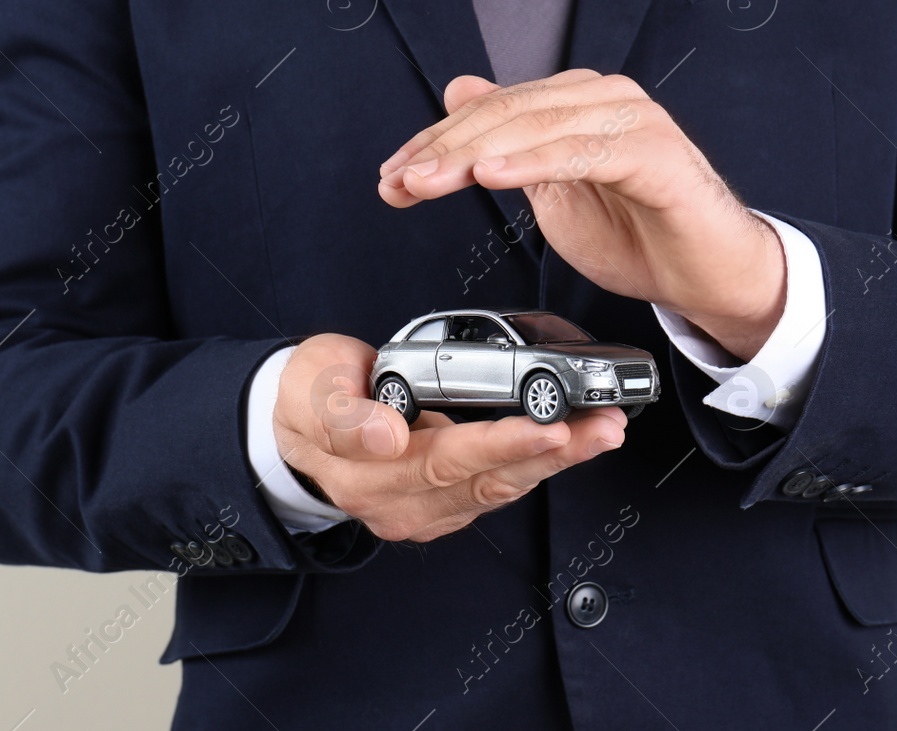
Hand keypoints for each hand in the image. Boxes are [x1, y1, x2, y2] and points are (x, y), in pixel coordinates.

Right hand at [273, 334, 625, 541]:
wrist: (293, 427)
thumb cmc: (308, 394)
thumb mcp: (311, 384)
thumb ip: (343, 410)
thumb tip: (385, 433)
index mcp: (368, 471)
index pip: (447, 459)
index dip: (502, 443)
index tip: (548, 425)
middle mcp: (400, 503)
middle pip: (488, 480)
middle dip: (554, 451)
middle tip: (603, 425)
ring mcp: (423, 511)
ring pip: (501, 488)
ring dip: (558, 460)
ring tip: (603, 430)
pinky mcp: (442, 507)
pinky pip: (498, 490)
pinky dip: (538, 465)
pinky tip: (573, 443)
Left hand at [378, 71, 786, 359]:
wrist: (708, 274)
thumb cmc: (641, 235)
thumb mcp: (553, 190)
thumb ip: (509, 142)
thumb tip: (458, 91)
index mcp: (576, 103)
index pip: (492, 110)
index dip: (436, 141)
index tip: (392, 175)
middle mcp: (603, 98)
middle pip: (506, 114)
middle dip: (443, 149)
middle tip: (399, 181)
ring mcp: (632, 119)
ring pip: (536, 127)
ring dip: (473, 155)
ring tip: (428, 182)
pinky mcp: (654, 152)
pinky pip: (581, 152)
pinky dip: (532, 162)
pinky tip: (491, 175)